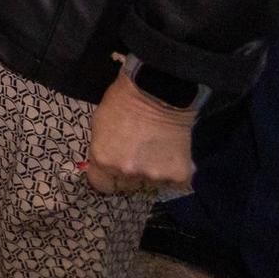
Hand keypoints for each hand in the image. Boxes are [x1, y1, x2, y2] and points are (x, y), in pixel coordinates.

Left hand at [84, 69, 196, 194]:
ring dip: (154, 172)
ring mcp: (154, 175)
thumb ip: (104, 150)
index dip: (108, 179)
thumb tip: (109, 164)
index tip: (114, 173)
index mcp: (103, 160)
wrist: (157, 91)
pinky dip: (175, 172)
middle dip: (132, 175)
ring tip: (157, 149)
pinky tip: (172, 154)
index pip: (101, 186)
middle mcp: (127, 172)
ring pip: (152, 183)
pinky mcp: (179, 175)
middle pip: (128, 186)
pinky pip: (175, 182)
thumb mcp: (99, 126)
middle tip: (139, 155)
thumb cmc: (122, 102)